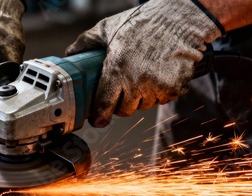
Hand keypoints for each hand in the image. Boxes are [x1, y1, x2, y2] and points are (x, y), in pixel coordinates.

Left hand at [66, 0, 221, 126]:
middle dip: (122, 104)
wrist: (180, 18)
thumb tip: (70, 55)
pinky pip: (162, 100)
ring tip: (143, 77)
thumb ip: (86, 42)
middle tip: (124, 89)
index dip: (100, 117)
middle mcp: (136, 81)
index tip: (99, 120)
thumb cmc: (143, 21)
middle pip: (124, 111)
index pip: (104, 105)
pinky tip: (159, 75)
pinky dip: (160, 92)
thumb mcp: (109, 27)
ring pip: (144, 106)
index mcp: (117, 68)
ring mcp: (156, 86)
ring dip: (142, 98)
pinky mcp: (173, 88)